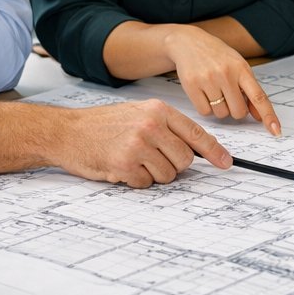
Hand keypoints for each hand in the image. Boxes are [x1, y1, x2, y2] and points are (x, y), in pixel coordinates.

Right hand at [57, 98, 232, 187]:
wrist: (67, 132)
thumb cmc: (102, 125)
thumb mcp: (138, 114)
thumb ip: (166, 127)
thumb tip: (197, 150)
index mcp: (158, 110)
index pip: (196, 134)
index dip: (215, 151)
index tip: (226, 163)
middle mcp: (151, 125)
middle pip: (185, 160)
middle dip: (173, 165)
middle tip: (153, 160)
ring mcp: (139, 145)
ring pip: (167, 174)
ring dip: (153, 174)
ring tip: (134, 160)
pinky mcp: (125, 165)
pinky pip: (146, 184)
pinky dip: (136, 181)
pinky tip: (122, 167)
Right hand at [165, 27, 281, 134]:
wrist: (188, 42)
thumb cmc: (218, 56)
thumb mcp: (238, 66)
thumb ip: (250, 90)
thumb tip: (259, 117)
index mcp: (242, 68)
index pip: (259, 97)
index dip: (268, 116)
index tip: (276, 131)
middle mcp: (226, 74)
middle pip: (238, 112)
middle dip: (235, 109)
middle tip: (229, 96)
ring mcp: (208, 79)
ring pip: (221, 114)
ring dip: (220, 108)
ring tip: (214, 90)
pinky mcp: (191, 85)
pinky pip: (205, 112)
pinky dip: (206, 107)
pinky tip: (204, 92)